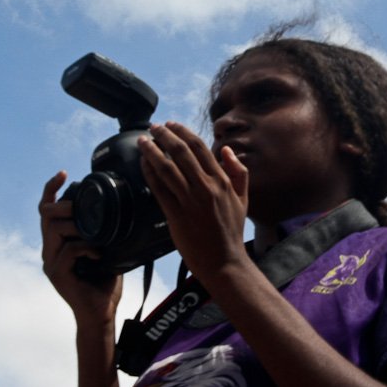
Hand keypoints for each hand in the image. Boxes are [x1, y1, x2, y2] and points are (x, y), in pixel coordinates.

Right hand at [39, 171, 121, 324]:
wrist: (101, 312)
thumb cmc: (105, 280)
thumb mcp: (106, 247)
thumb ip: (104, 229)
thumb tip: (122, 205)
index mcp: (58, 240)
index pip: (47, 209)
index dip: (51, 189)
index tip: (63, 173)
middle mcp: (49, 249)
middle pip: (46, 215)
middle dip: (63, 204)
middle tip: (80, 204)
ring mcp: (51, 262)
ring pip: (54, 230)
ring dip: (77, 225)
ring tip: (95, 230)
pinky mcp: (57, 274)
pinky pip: (68, 251)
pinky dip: (85, 248)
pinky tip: (99, 254)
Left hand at [138, 122, 249, 281]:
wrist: (224, 262)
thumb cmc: (232, 231)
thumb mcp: (243, 199)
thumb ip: (238, 173)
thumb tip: (227, 150)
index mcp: (222, 181)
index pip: (200, 148)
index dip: (184, 132)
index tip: (172, 124)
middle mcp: (206, 188)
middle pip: (181, 153)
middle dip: (165, 135)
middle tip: (154, 127)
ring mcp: (189, 201)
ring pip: (167, 168)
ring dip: (152, 151)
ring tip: (143, 141)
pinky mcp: (175, 215)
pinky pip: (159, 189)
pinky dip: (149, 173)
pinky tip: (143, 163)